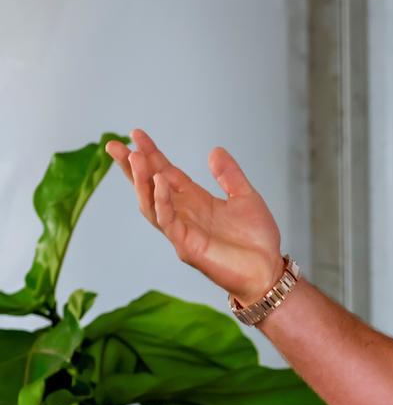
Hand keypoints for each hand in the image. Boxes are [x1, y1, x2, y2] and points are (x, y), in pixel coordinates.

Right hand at [106, 129, 283, 303]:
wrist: (267, 270)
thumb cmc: (256, 239)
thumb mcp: (245, 197)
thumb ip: (229, 175)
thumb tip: (214, 150)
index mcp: (195, 200)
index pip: (166, 172)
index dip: (151, 154)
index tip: (135, 133)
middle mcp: (183, 213)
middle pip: (150, 186)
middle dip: (132, 167)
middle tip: (114, 145)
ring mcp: (181, 230)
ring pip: (151, 204)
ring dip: (142, 181)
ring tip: (135, 158)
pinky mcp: (186, 246)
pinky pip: (168, 221)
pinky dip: (162, 202)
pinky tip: (161, 182)